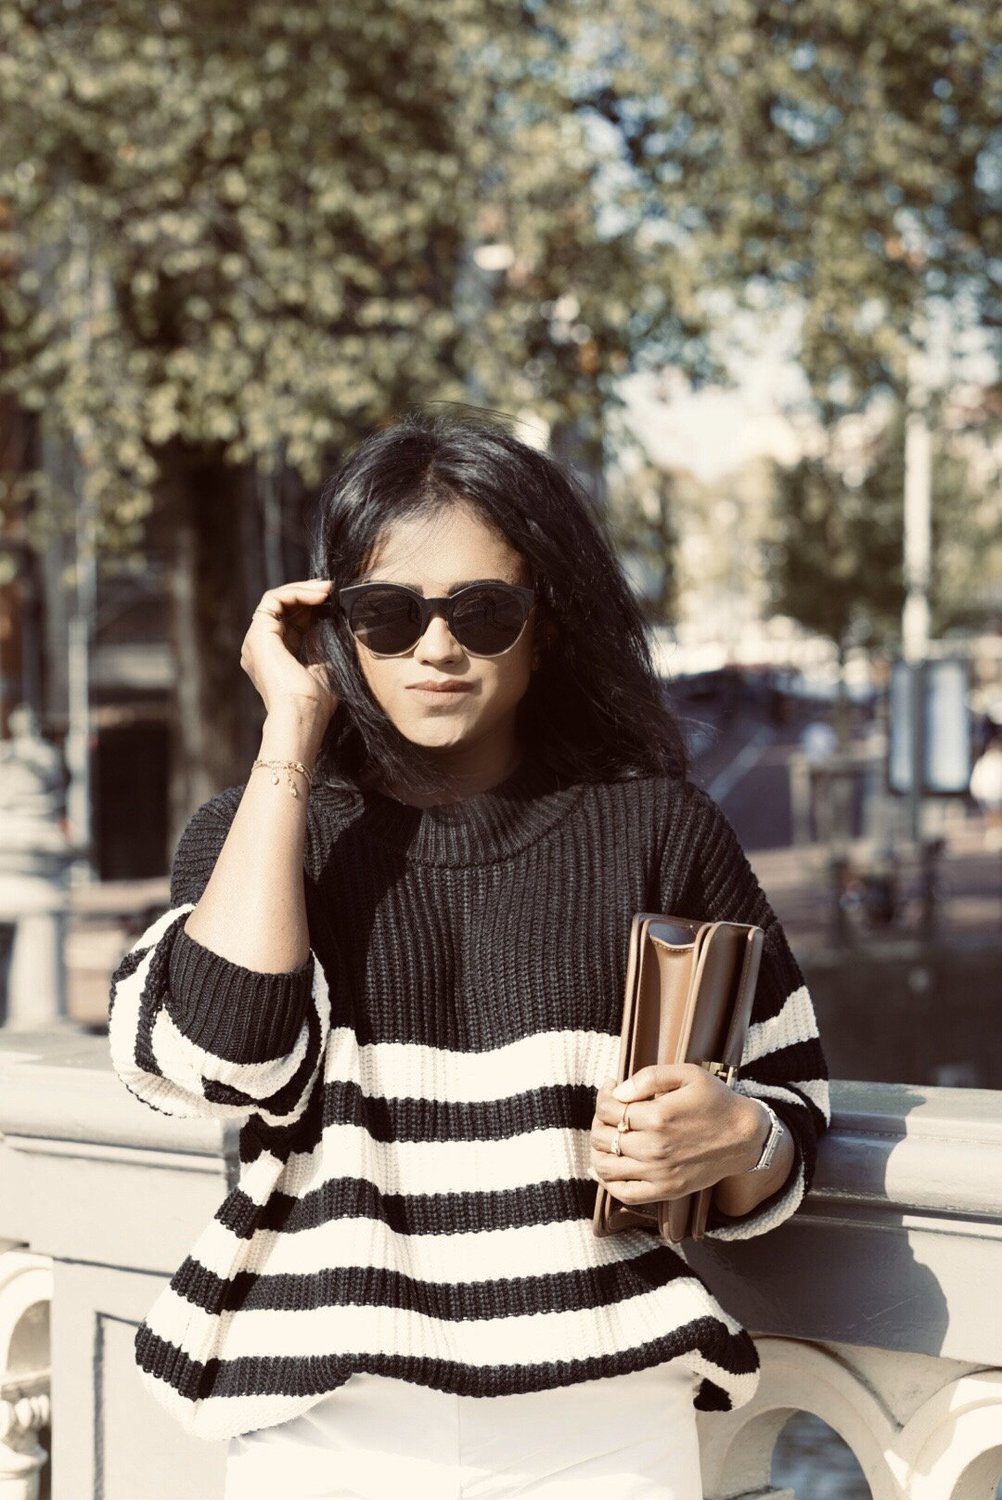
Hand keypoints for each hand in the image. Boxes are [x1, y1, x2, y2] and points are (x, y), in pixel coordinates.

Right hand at [240, 578, 339, 724]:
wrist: (301, 716)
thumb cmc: (315, 703)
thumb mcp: (324, 668)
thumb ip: (321, 645)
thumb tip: (328, 622)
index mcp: (275, 659)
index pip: (291, 623)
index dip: (311, 608)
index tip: (333, 601)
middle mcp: (261, 649)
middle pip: (282, 609)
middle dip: (307, 594)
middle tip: (330, 588)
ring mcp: (256, 641)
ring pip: (276, 600)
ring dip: (303, 590)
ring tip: (326, 589)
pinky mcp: (258, 635)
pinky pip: (273, 600)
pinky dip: (296, 593)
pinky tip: (318, 595)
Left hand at [589, 1064, 765, 1206]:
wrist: (746, 1137)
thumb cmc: (716, 1101)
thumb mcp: (688, 1075)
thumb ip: (649, 1077)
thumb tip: (617, 1092)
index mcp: (658, 1116)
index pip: (609, 1109)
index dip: (604, 1096)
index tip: (611, 1089)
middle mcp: (655, 1148)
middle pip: (603, 1136)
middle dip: (600, 1120)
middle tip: (610, 1111)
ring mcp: (660, 1173)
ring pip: (606, 1166)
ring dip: (597, 1149)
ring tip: (607, 1136)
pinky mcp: (666, 1191)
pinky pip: (624, 1193)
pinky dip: (608, 1181)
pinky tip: (609, 1166)